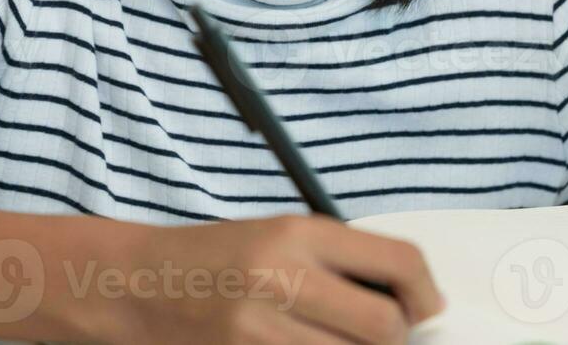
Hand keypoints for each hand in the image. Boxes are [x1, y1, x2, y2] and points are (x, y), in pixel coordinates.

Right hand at [93, 214, 445, 344]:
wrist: (140, 284)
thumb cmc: (217, 256)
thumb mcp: (280, 233)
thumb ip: (343, 257)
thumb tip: (416, 294)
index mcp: (298, 233)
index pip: (398, 262)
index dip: (426, 290)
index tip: (427, 304)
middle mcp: (283, 278)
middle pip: (386, 326)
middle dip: (397, 334)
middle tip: (387, 331)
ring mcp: (262, 329)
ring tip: (338, 337)